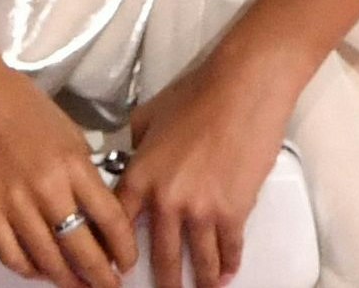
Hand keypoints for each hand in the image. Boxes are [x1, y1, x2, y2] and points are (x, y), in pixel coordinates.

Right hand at [0, 59, 136, 287]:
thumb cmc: (17, 101)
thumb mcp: (66, 130)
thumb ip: (82, 172)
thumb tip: (94, 209)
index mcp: (74, 164)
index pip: (112, 220)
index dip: (125, 250)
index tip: (128, 263)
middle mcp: (48, 189)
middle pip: (84, 250)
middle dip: (102, 278)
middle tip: (108, 287)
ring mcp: (13, 203)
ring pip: (49, 261)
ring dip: (68, 280)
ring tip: (77, 285)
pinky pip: (11, 255)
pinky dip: (29, 270)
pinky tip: (38, 270)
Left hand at [118, 48, 307, 287]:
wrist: (240, 90)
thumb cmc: (194, 95)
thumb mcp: (147, 118)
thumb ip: (137, 147)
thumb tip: (136, 160)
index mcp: (139, 176)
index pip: (119, 224)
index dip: (117, 251)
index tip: (118, 269)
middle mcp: (165, 200)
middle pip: (161, 256)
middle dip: (163, 282)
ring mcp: (201, 210)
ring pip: (199, 261)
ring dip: (200, 281)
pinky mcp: (233, 212)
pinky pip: (229, 249)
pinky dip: (229, 265)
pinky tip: (227, 274)